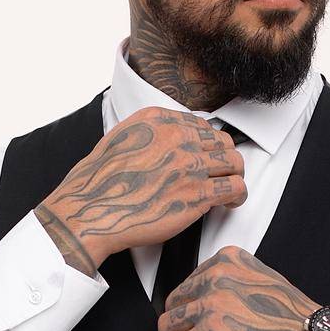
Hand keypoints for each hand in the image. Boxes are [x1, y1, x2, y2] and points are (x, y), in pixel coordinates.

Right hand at [35, 106, 246, 274]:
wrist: (91, 209)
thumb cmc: (98, 183)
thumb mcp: (118, 139)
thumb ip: (146, 136)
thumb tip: (163, 145)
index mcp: (157, 120)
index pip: (199, 124)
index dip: (205, 143)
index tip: (204, 156)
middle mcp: (177, 137)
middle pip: (220, 141)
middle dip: (223, 157)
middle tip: (220, 172)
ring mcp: (190, 165)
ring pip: (234, 161)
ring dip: (235, 175)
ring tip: (229, 187)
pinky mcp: (198, 194)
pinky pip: (235, 187)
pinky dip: (238, 195)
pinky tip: (230, 202)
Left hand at [158, 245, 321, 330]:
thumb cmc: (292, 320)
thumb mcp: (261, 281)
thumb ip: (230, 282)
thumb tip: (202, 299)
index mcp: (228, 262)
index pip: (187, 283)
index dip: (188, 309)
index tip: (193, 323)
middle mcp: (216, 278)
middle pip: (173, 304)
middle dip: (177, 327)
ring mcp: (211, 306)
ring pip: (167, 327)